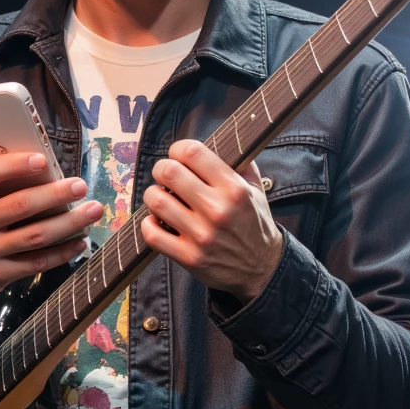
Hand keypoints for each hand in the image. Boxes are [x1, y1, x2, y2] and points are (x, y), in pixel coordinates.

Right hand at [0, 152, 102, 308]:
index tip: (42, 160)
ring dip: (69, 223)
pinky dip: (62, 252)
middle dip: (55, 194)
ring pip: (35, 236)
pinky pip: (37, 262)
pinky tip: (79, 241)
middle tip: (80, 185)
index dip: (15, 165)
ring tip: (92, 210)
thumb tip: (21, 152)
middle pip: (20, 205)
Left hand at [141, 140, 282, 303]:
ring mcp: (201, 235)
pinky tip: (156, 221)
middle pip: (169, 173)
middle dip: (161, 169)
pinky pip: (152, 234)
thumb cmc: (254, 224)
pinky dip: (148, 224)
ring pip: (157, 201)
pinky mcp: (189, 257)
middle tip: (164, 175)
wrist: (261, 268)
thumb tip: (220, 140)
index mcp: (233, 188)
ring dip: (153, 196)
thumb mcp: (255, 189)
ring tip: (160, 198)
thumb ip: (239, 163)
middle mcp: (217, 210)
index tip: (178, 156)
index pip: (192, 152)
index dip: (178, 150)